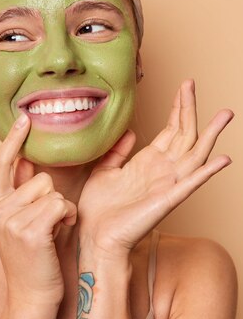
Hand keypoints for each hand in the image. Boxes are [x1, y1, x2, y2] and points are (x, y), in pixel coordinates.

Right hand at [0, 113, 76, 307]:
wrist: (32, 297)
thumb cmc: (34, 257)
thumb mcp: (22, 221)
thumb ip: (23, 192)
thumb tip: (27, 160)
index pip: (0, 163)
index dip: (12, 139)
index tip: (24, 118)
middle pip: (40, 177)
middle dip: (53, 196)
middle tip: (49, 222)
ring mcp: (12, 220)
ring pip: (52, 191)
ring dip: (62, 208)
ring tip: (54, 230)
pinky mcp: (30, 231)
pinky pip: (60, 205)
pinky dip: (68, 217)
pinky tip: (61, 234)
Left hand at [77, 79, 233, 259]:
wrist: (94, 236)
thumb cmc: (99, 208)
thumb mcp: (105, 170)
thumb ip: (119, 151)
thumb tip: (131, 132)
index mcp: (149, 162)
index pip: (171, 129)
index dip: (178, 107)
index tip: (185, 86)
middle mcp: (163, 170)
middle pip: (185, 134)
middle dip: (190, 109)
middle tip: (193, 83)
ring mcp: (168, 184)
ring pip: (195, 154)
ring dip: (210, 134)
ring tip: (225, 115)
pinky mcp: (167, 200)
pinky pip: (191, 184)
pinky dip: (207, 172)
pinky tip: (222, 158)